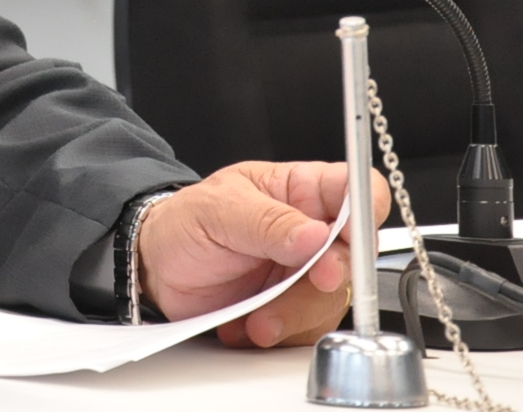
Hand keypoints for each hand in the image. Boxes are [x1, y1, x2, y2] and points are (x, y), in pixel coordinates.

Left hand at [136, 162, 389, 347]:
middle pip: (354, 253)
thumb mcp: (219, 209)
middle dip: (333, 274)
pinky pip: (308, 329)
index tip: (346, 235)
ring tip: (257, 317)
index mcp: (299, 190)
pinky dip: (280, 333)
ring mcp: (305, 273)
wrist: (157, 266)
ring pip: (333, 299)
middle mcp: (311, 232)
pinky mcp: (293, 308)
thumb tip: (316, 235)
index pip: (355, 189)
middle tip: (313, 280)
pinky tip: (247, 325)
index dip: (364, 210)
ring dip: (297, 313)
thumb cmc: (185, 222)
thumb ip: (268, 221)